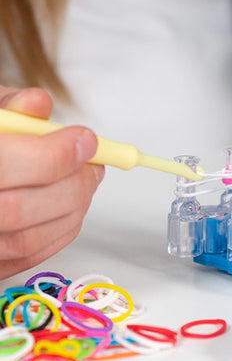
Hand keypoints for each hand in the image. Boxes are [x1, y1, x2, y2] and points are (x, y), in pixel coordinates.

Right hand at [0, 86, 103, 279]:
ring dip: (72, 208)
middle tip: (93, 164)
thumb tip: (38, 103)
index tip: (86, 139)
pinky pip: (30, 256)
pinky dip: (63, 228)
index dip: (55, 154)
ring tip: (87, 180)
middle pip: (18, 210)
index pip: (6, 165)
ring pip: (28, 240)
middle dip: (71, 185)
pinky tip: (73, 203)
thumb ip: (11, 110)